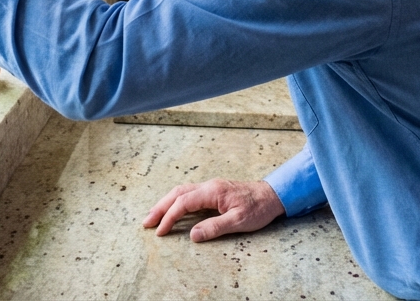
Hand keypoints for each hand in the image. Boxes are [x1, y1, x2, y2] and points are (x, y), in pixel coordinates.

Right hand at [143, 179, 284, 241]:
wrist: (272, 195)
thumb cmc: (258, 208)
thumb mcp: (239, 221)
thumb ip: (215, 227)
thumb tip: (192, 235)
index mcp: (213, 191)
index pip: (184, 203)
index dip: (169, 217)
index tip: (160, 231)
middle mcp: (209, 186)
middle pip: (178, 193)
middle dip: (160, 207)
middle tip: (146, 222)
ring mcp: (211, 187)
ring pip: (182, 191)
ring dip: (166, 203)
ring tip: (154, 216)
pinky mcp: (214, 191)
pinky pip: (190, 193)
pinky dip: (177, 201)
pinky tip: (173, 208)